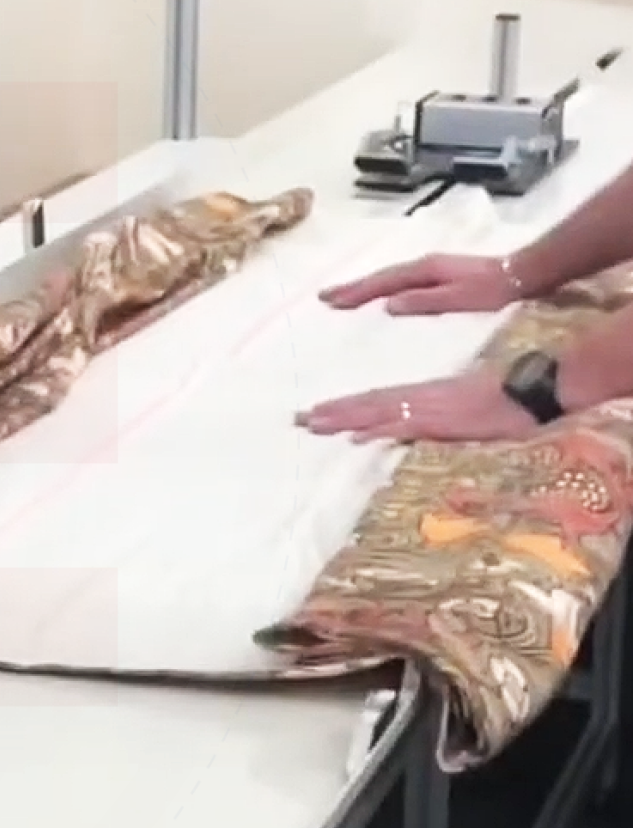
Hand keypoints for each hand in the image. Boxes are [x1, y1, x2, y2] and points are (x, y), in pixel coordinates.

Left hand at [297, 370, 538, 443]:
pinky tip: (358, 437)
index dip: (344, 406)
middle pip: (367, 404)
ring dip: (344, 418)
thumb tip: (405, 427)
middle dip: (331, 413)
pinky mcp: (444, 422)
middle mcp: (420, 399)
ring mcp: (430, 409)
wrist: (533, 390)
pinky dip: (380, 430)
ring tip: (312, 423)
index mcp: (423, 395)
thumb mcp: (461, 409)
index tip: (313, 412)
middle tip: (295, 419)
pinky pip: (406, 426)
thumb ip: (433, 417)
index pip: (375, 399)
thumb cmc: (504, 401)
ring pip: (377, 412)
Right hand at [319, 253, 522, 316]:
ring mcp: (430, 268)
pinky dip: (382, 286)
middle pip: (380, 276)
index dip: (356, 292)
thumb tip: (388, 305)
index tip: (331, 301)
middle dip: (352, 287)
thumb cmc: (492, 291)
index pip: (382, 282)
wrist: (521, 273)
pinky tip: (379, 294)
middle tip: (325, 297)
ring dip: (364, 286)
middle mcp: (423, 265)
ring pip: (389, 277)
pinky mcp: (437, 274)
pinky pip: (399, 279)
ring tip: (343, 296)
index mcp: (424, 271)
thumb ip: (424, 302)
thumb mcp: (459, 300)